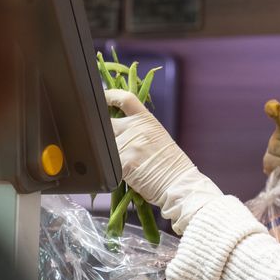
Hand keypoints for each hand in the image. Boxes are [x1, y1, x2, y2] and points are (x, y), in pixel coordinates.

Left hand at [107, 89, 221, 232]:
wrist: (179, 184)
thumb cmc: (172, 166)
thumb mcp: (158, 137)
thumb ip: (139, 130)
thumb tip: (121, 128)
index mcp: (147, 120)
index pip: (125, 99)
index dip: (110, 95)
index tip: (102, 97)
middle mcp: (137, 128)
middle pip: (106, 121)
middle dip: (100, 129)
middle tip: (101, 138)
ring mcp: (129, 144)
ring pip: (104, 144)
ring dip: (104, 152)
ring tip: (116, 163)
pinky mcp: (123, 162)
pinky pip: (106, 161)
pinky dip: (108, 167)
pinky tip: (117, 173)